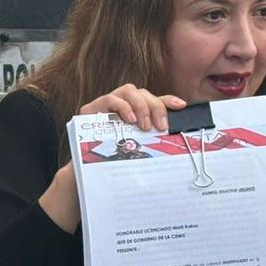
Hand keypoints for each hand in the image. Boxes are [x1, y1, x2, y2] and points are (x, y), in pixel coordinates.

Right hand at [39, 86, 185, 232]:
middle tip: (160, 126)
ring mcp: (105, 105)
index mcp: (133, 112)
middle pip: (142, 93)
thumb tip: (174, 141)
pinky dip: (123, 107)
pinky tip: (130, 121)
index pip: (152, 99)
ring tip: (144, 125)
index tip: (180, 106)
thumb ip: (150, 141)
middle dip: (154, 106)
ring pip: (128, 90)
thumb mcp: (137, 151)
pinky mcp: (90, 109)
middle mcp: (120, 105)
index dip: (167, 100)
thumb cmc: (114, 162)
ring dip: (140, 105)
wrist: (86, 175)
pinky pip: (109, 99)